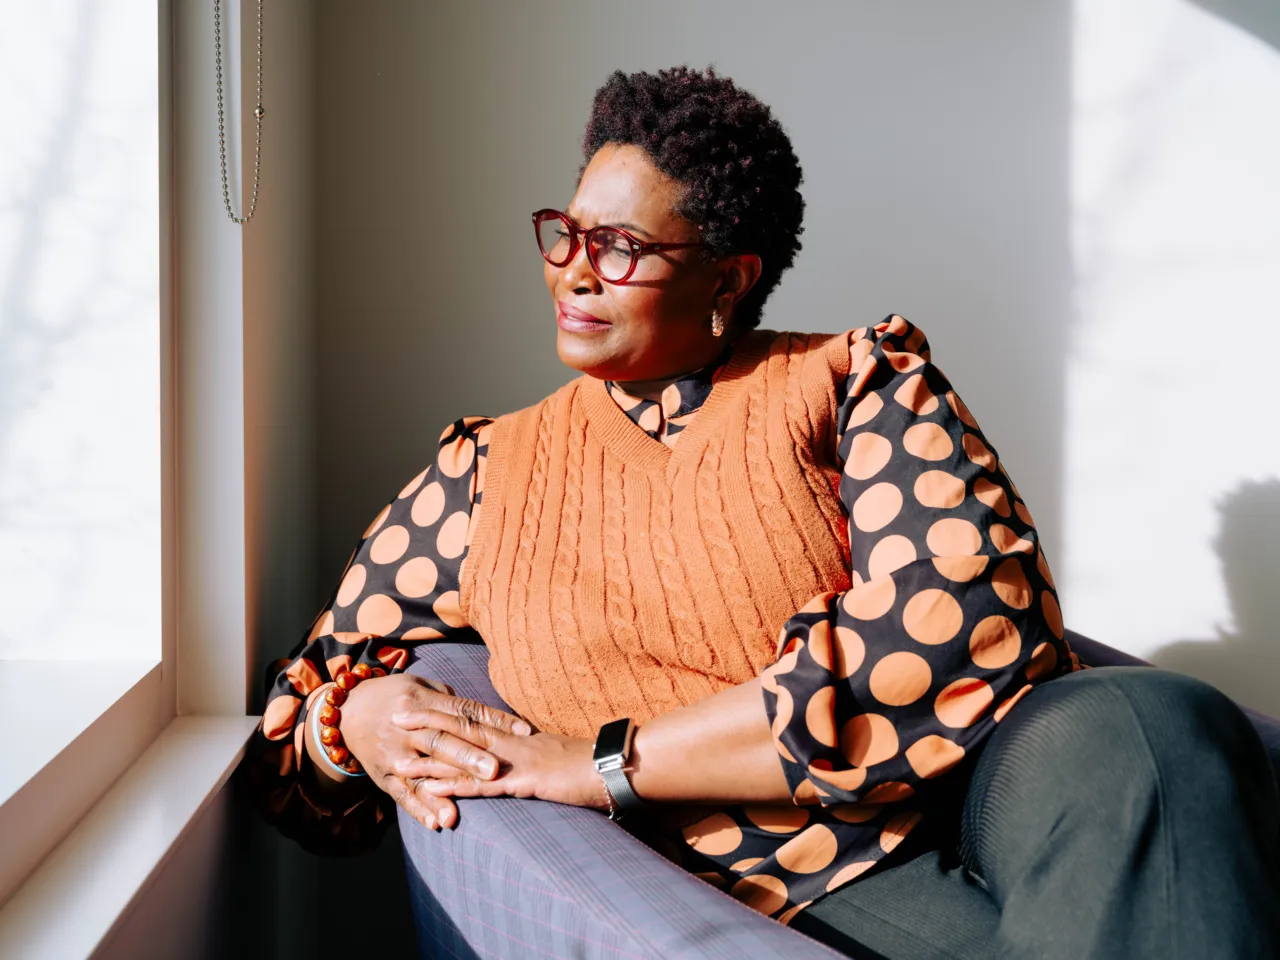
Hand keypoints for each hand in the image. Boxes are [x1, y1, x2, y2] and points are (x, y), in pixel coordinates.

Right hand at [335, 673, 532, 829]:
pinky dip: (419, 810)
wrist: (348, 711)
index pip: (463, 712)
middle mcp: (406, 728)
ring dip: (440, 793)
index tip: (522, 732)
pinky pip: (401, 795)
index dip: (493, 721)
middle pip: (440, 742)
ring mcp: (393, 754)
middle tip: (495, 770)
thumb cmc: (396, 696)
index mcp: (420, 701)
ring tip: (459, 812)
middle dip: (467, 757)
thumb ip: (452, 702)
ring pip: (419, 773)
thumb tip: (485, 717)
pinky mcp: (382, 775)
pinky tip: (437, 824)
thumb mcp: (422, 687)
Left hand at [390, 718, 609, 812]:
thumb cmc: (591, 763)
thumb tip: (520, 748)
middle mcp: (514, 742)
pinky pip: (486, 785)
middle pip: (463, 727)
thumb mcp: (555, 753)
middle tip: (394, 715)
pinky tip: (435, 788)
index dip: (445, 710)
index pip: (475, 717)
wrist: (618, 765)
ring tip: (400, 758)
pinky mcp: (527, 782)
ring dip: (432, 757)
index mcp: (519, 734)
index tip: (417, 704)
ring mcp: (519, 760)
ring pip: (466, 755)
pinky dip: (457, 786)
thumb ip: (532, 751)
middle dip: (427, 722)